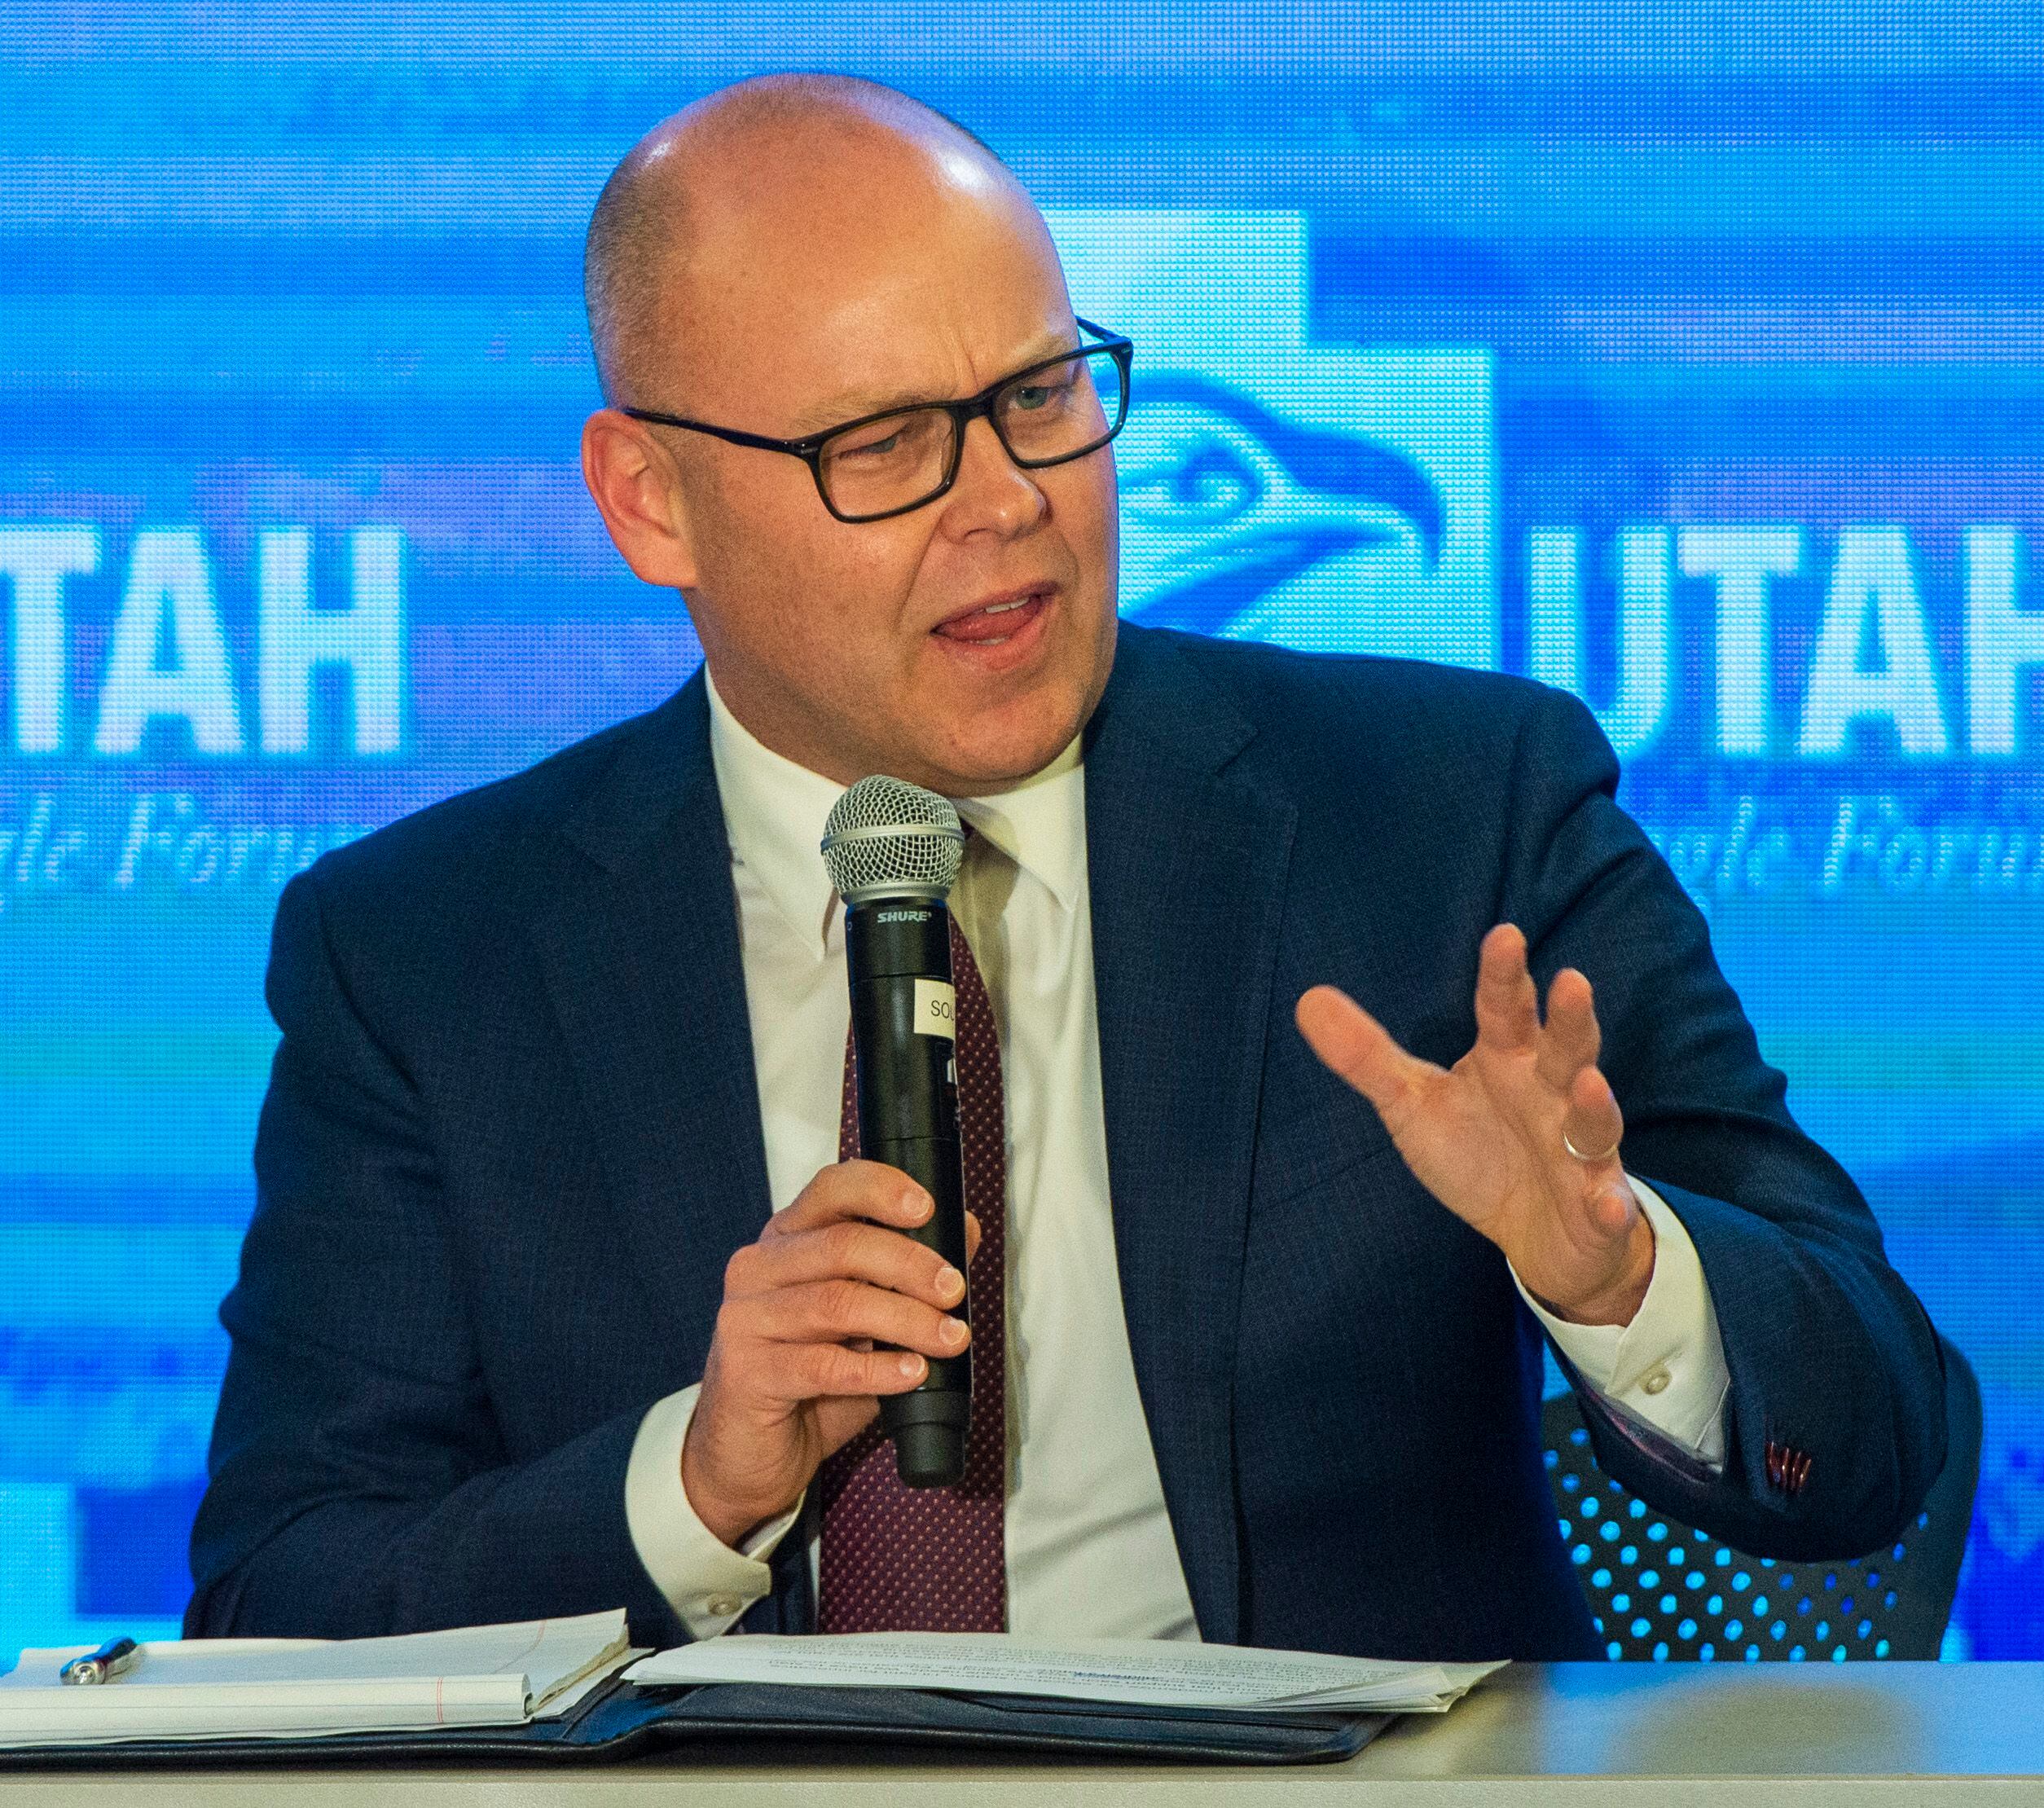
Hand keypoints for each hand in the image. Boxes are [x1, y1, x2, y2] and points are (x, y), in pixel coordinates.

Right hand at [682, 1160, 981, 1548]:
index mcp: (788, 1239)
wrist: (750, 1453)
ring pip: (836, 1304)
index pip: (831, 1189)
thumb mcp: (866, 1320)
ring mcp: (746, 1319)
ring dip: (906, 1319)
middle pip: (842, 1245)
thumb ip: (907, 1276)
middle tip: (955, 1290)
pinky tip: (912, 1373)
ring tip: (950, 1338)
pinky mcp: (746, 1372)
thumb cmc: (814, 1377)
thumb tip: (966, 1231)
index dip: (881, 1189)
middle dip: (910, 1265)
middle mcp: (758, 1268)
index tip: (927, 1208)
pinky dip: (877, 1370)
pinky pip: (821, 1365)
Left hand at [1295, 922, 1653, 1326]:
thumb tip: (1307, 998)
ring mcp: (1582, 1151)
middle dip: (1571, 1020)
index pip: (1505, 1011)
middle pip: (1567, 1051)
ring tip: (1589, 1082)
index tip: (1503, 935)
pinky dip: (1609, 1206)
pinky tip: (1608, 1206)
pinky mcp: (1598, 1207)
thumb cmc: (1479, 1152)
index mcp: (1509, 1061)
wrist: (1540, 1236)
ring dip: (1596, 1104)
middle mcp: (1553, 1095)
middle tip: (1572, 981)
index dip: (1504, 976)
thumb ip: (1368, 1056)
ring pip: (1595, 1122)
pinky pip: (1607, 1206)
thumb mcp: (1413, 1104)